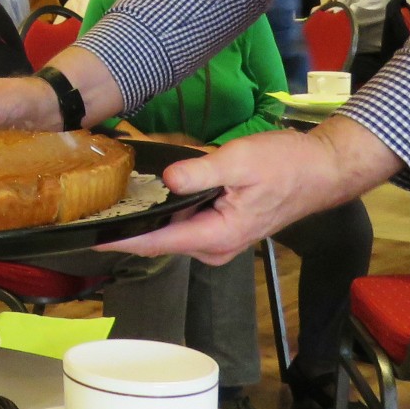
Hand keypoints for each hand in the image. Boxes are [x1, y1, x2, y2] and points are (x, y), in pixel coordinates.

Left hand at [97, 117, 399, 264]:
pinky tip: (157, 189)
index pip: (155, 242)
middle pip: (158, 238)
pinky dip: (170, 208)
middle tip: (95, 201)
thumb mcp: (238, 162)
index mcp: (215, 236)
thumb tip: (165, 179)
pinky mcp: (222, 228)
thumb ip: (198, 173)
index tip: (87, 236)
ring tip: (117, 192)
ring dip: (149, 213)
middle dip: (129, 221)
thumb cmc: (287, 166)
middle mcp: (213, 247)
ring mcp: (218, 240)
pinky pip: (185, 222)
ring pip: (171, 229)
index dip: (119, 239)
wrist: (322, 169)